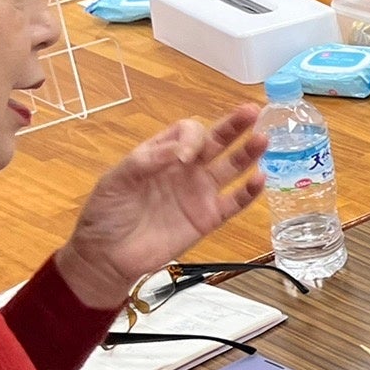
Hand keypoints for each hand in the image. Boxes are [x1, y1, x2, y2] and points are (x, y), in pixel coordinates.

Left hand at [56, 108, 267, 308]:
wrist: (108, 257)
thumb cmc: (106, 214)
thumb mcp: (115, 180)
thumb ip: (146, 161)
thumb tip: (179, 151)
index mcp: (162, 154)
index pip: (188, 132)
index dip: (191, 138)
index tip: (184, 157)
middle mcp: (186, 169)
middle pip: (216, 141)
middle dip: (234, 126)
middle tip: (251, 112)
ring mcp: (200, 193)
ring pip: (232, 167)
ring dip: (248, 153)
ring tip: (263, 140)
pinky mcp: (209, 218)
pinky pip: (235, 202)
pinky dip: (250, 192)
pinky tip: (260, 178)